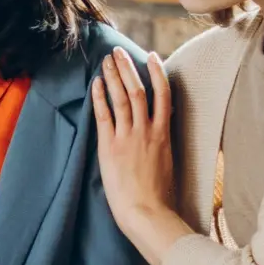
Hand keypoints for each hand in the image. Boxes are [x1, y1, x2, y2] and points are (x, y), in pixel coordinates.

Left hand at [90, 49, 186, 256]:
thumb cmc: (159, 196)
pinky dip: (100, 98)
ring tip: (106, 60)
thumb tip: (158, 133)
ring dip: (114, 76)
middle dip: (128, 68)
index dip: (157, 73)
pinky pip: (105, 116)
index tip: (152, 57)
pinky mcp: (111, 147)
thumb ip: (162, 144)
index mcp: (164, 134)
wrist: (147, 212)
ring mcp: (129, 137)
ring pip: (122, 98)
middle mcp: (147, 130)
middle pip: (138, 90)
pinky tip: (96, 84)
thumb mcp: (167, 163)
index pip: (163, 94)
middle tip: (119, 51)